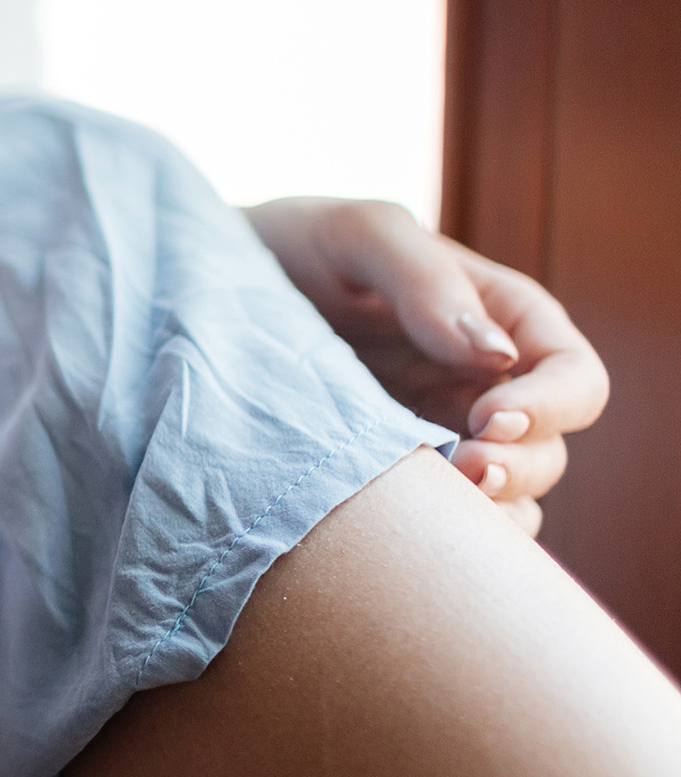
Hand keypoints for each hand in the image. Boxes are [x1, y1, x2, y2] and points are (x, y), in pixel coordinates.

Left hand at [246, 198, 609, 535]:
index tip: (488, 416)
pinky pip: (445, 527)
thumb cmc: (289, 246)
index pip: (572, 375)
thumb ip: (423, 280)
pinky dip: (444, 541)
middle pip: (549, 449)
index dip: (550, 404)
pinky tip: (408, 537)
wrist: (203, 293)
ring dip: (488, 514)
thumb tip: (496, 356)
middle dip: (520, 468)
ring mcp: (435, 437)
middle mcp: (477, 387)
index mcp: (496, 321)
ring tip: (435, 508)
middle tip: (462, 469)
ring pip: (507, 500)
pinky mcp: (387, 478)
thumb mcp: (354, 235)